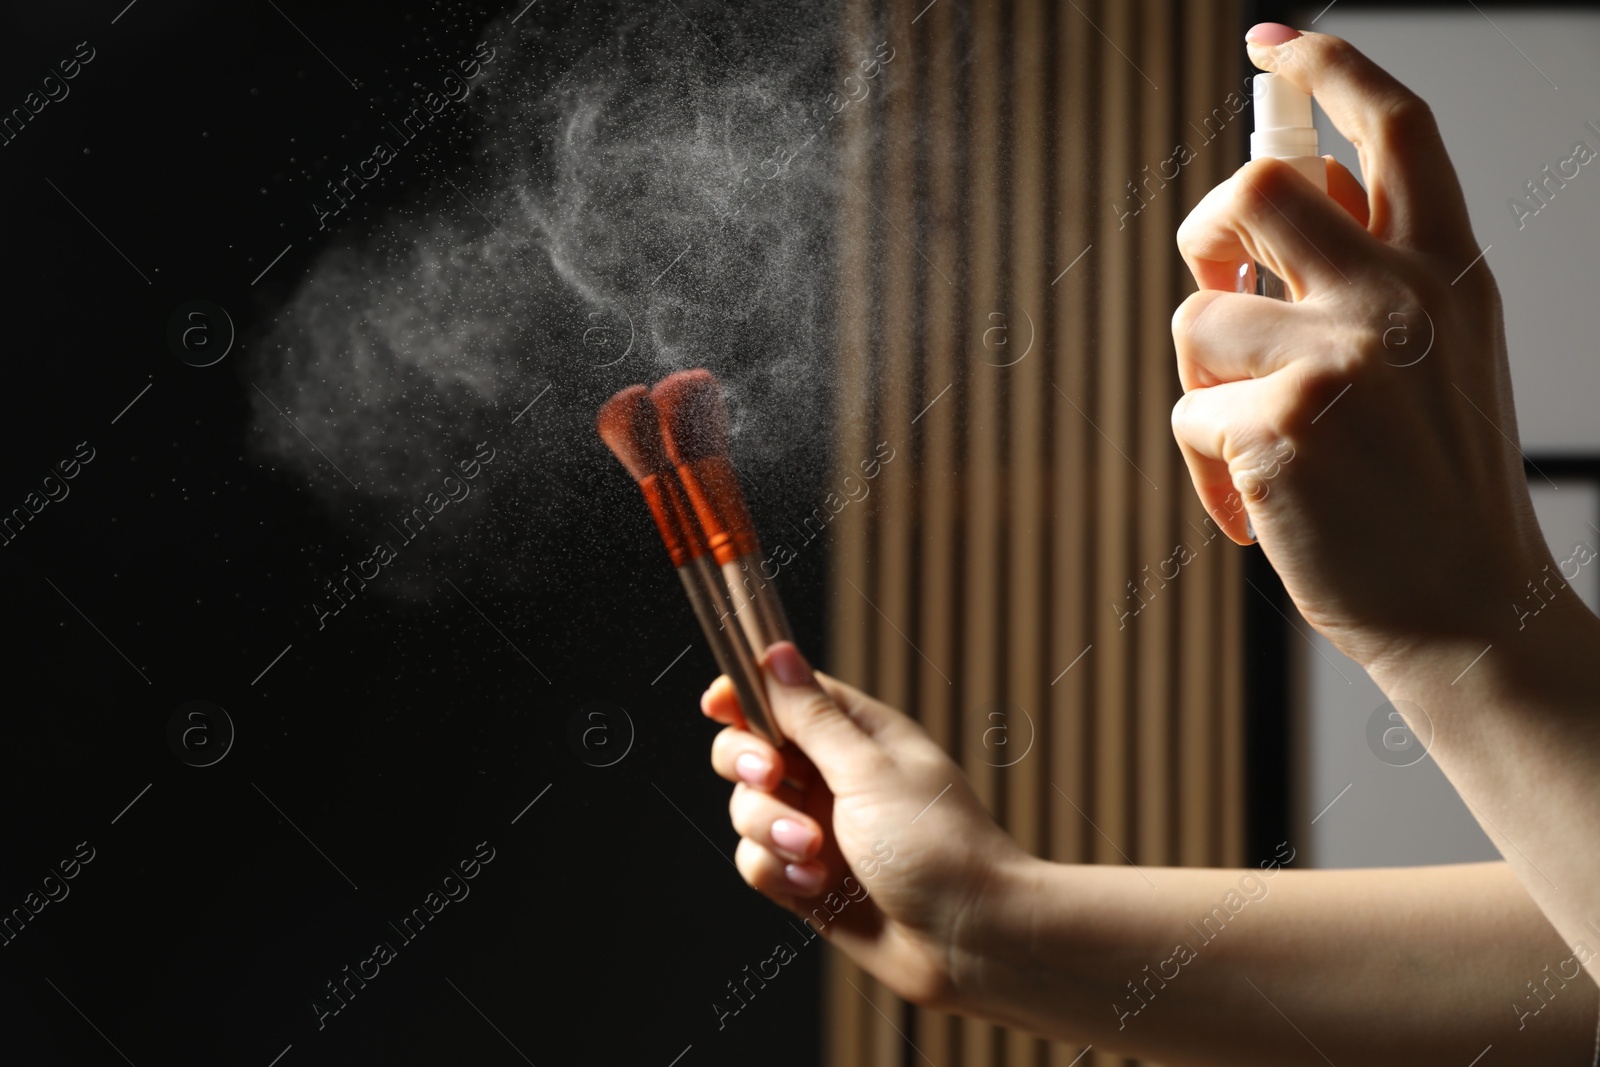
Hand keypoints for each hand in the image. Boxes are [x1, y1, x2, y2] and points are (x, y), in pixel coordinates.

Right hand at [701, 642, 1031, 1010]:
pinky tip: (817, 886)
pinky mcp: (808, 880)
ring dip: (770, 829)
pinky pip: (758, 863)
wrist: (970, 940)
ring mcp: (818, 829)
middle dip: (747, 763)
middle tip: (770, 778)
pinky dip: (778, 873)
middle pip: (751, 749)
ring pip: (748, 810)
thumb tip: (778, 653)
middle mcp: (834, 776)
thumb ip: (812, 717)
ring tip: (813, 852)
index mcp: (857, 734)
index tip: (716, 705)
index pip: (785, 695)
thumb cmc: (938, 844)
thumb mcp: (868, 769)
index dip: (744, 695)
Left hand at [1169, 27, 1553, 674]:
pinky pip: (1187, 410)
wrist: (1469, 611)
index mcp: (1448, 272)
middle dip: (1207, 235)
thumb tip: (1262, 213)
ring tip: (1258, 442)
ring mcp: (1341, 360)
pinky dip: (1204, 466)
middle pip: (1253, 191)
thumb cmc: (1433, 488)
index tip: (1276, 46)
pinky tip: (1256, 508)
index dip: (1329, 69)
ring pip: (1197, 315)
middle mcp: (1400, 298)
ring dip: (1205, 381)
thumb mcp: (1440, 357)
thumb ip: (1371, 276)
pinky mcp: (1281, 426)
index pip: (1394, 128)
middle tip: (1219, 286)